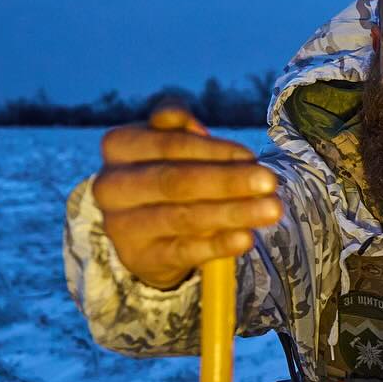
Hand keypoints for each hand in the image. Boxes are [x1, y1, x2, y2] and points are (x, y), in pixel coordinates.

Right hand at [92, 106, 282, 288]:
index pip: (169, 144)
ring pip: (182, 217)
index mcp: (118, 146)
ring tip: (271, 209)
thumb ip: (178, 127)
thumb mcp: (167, 143)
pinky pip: (184, 251)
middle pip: (174, 181)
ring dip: (233, 212)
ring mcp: (122, 225)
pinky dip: (218, 245)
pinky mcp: (141, 257)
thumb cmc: (165, 172)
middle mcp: (111, 185)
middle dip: (227, 180)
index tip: (250, 155)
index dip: (212, 149)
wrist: (143, 232)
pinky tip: (245, 239)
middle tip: (269, 182)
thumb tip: (191, 123)